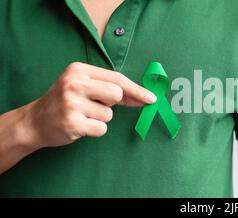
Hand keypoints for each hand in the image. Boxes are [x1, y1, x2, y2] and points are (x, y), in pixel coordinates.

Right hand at [19, 62, 156, 148]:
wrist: (34, 121)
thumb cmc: (65, 102)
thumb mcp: (83, 86)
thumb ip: (110, 89)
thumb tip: (144, 97)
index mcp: (78, 70)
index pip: (117, 78)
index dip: (137, 90)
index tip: (151, 99)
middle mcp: (74, 83)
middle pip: (117, 94)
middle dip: (111, 104)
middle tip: (93, 105)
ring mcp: (72, 103)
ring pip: (109, 114)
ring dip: (100, 118)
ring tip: (82, 115)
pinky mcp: (72, 122)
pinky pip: (101, 128)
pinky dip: (94, 130)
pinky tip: (79, 125)